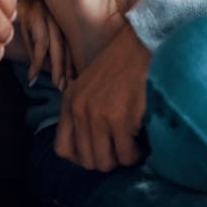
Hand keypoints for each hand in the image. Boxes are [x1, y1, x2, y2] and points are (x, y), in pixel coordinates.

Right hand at [16, 0, 73, 88]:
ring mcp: (43, 9)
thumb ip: (45, 57)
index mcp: (56, 18)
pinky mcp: (31, 9)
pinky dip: (37, 61)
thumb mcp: (30, 46)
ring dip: (56, 66)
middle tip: (64, 88)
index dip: (72, 64)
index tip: (73, 83)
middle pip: (65, 43)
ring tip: (56, 84)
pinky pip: (40, 39)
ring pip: (54, 42)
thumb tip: (61, 76)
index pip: (71, 43)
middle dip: (67, 68)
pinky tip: (33, 75)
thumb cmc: (10, 28)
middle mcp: (53, 11)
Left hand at [56, 24, 151, 171]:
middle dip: (107, 160)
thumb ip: (84, 111)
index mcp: (69, 102)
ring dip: (122, 159)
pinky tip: (142, 142)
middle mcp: (78, 109)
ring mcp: (97, 114)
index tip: (101, 151)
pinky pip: (126, 155)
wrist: (142, 44)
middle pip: (87, 160)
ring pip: (105, 162)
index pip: (63, 149)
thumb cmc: (122, 64)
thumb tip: (92, 148)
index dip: (83, 157)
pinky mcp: (119, 118)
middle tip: (122, 148)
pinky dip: (136, 154)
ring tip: (133, 145)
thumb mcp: (90, 85)